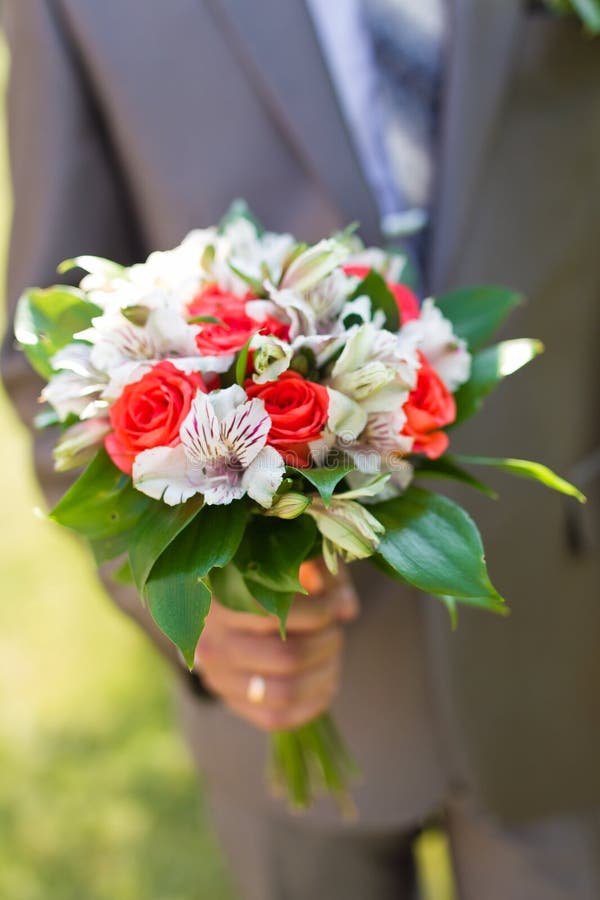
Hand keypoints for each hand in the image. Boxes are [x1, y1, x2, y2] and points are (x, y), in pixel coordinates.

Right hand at [194, 561, 359, 731]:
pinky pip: (278, 718)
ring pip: (285, 692)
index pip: (273, 615)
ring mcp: (217, 676)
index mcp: (217, 597)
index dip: (317, 613)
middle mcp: (211, 641)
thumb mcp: (286, 557)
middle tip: (335, 629)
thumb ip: (319, 570)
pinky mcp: (230, 700)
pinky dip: (313, 703)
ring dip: (324, 674)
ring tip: (332, 654)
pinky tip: (326, 681)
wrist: (217, 606)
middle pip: (286, 657)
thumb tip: (346, 609)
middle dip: (326, 643)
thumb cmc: (260, 574)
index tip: (336, 606)